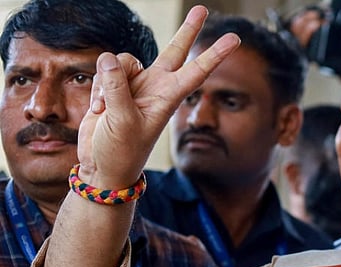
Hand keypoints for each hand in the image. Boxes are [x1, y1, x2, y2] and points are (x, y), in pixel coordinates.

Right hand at [77, 6, 239, 187]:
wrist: (103, 166)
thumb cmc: (121, 151)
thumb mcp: (122, 122)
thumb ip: (116, 88)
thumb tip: (109, 60)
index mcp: (168, 97)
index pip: (197, 71)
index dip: (214, 54)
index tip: (234, 40)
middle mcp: (155, 87)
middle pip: (174, 51)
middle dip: (188, 30)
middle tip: (203, 9)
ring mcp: (134, 85)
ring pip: (121, 60)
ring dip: (106, 83)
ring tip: (105, 110)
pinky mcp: (113, 86)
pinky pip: (102, 72)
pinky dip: (96, 91)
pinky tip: (97, 111)